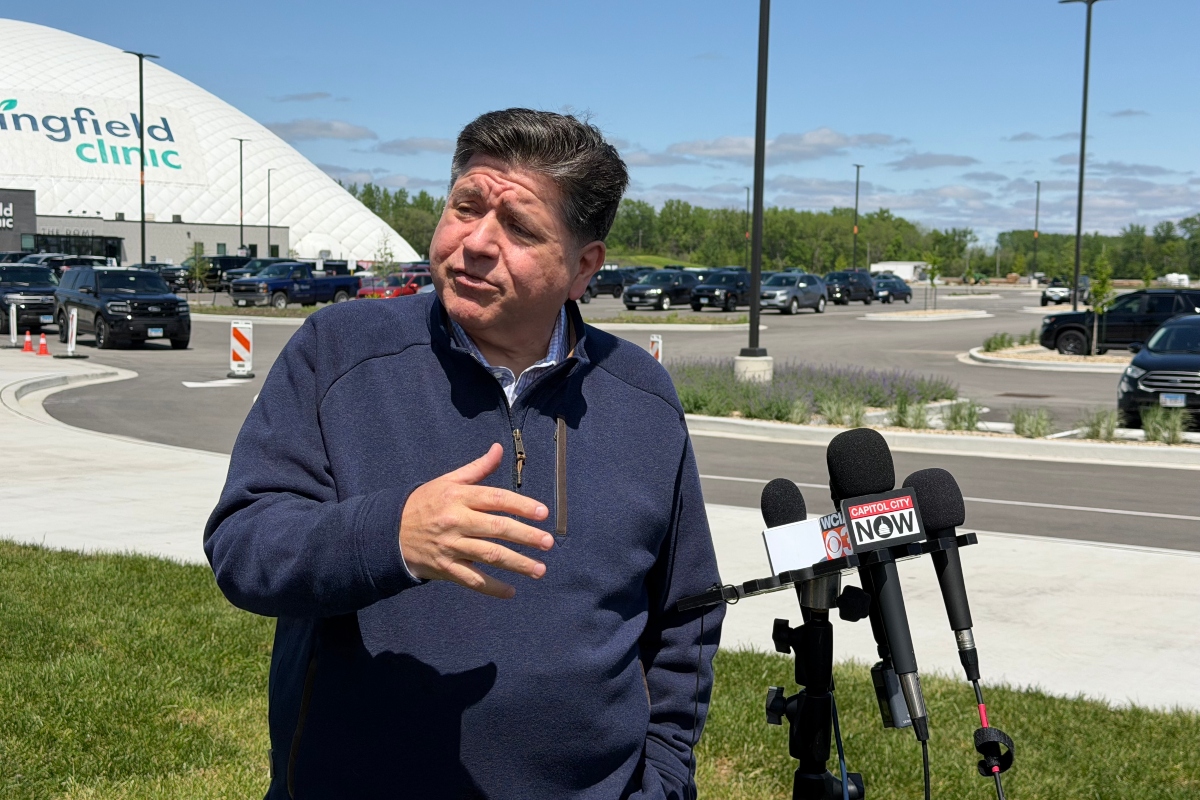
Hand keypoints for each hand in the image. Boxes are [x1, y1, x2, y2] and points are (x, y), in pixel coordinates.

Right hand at [399, 443, 552, 597]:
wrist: (389, 532)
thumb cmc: (425, 503)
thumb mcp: (447, 481)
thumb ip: (477, 468)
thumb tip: (498, 449)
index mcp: (459, 497)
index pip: (496, 499)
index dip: (522, 505)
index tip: (544, 513)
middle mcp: (456, 521)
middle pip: (497, 528)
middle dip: (526, 536)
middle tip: (549, 543)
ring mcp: (451, 546)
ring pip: (490, 555)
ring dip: (518, 564)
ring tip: (540, 569)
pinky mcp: (445, 568)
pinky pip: (473, 580)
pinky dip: (493, 588)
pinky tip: (511, 592)